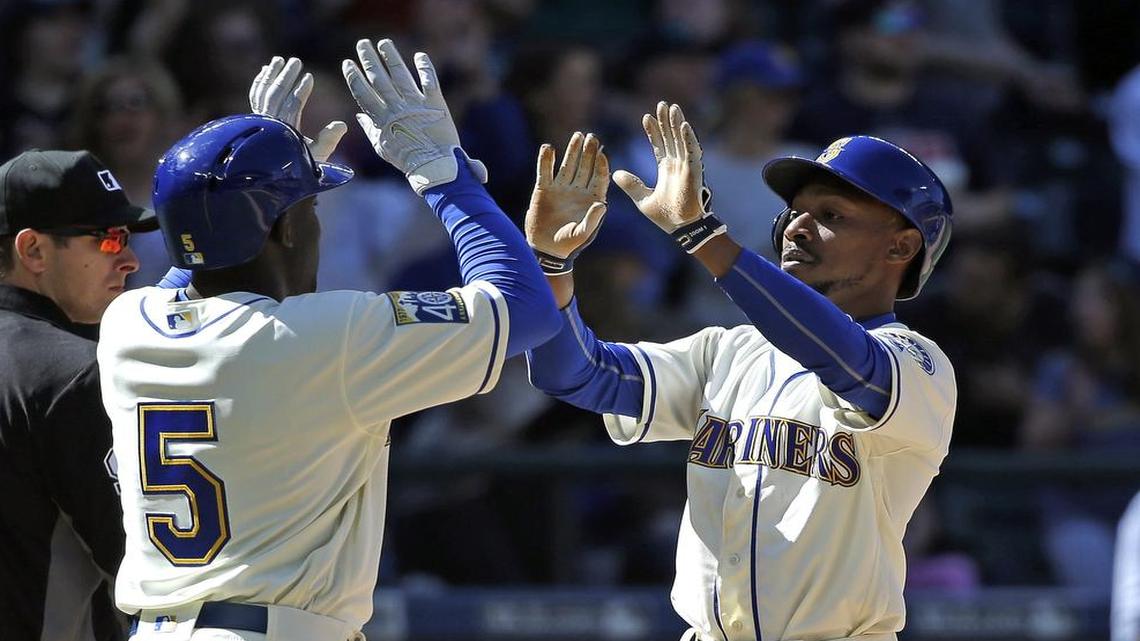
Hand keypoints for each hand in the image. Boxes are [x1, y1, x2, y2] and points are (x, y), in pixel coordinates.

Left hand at [249, 56, 346, 161]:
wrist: (274, 177)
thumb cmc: (299, 167)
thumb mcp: (317, 157)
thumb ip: (328, 141)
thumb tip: (342, 124)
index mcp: (286, 132)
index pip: (292, 106)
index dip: (301, 90)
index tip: (309, 76)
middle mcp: (269, 125)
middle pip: (276, 95)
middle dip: (286, 76)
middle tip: (296, 61)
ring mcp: (259, 121)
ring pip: (264, 93)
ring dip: (271, 75)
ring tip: (279, 60)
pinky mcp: (253, 119)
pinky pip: (255, 97)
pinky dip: (259, 83)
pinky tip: (265, 71)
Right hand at [341, 38, 486, 193]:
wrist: (434, 167)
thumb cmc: (407, 160)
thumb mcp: (383, 147)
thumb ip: (370, 129)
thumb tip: (359, 115)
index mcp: (382, 119)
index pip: (363, 92)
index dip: (354, 76)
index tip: (347, 62)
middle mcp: (396, 108)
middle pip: (379, 79)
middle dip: (369, 59)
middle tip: (362, 44)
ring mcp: (415, 104)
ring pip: (400, 75)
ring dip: (391, 57)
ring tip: (384, 43)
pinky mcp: (435, 103)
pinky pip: (429, 80)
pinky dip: (424, 67)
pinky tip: (419, 55)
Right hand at [524, 132, 608, 273]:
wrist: (546, 248)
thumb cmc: (568, 244)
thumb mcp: (582, 234)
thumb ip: (592, 220)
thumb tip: (602, 204)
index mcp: (592, 199)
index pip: (599, 178)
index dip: (601, 166)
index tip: (602, 154)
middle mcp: (578, 190)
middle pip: (585, 167)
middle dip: (588, 152)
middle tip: (592, 137)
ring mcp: (561, 188)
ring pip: (567, 165)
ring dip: (572, 151)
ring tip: (577, 135)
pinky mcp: (544, 189)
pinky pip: (545, 171)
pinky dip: (546, 160)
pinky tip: (548, 148)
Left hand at [614, 101, 706, 232]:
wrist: (681, 229)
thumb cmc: (666, 217)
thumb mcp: (642, 199)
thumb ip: (631, 185)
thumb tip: (616, 173)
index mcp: (666, 170)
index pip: (659, 145)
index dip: (653, 131)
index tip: (645, 117)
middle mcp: (677, 165)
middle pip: (670, 138)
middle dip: (665, 121)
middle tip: (661, 104)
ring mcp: (687, 166)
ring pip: (681, 140)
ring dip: (677, 123)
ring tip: (672, 107)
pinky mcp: (694, 171)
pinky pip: (692, 150)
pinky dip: (688, 137)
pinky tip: (683, 124)